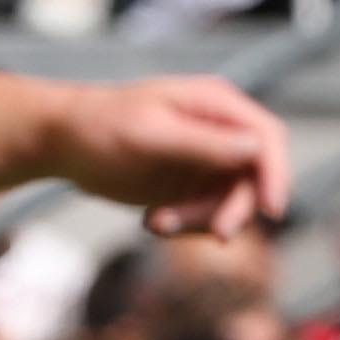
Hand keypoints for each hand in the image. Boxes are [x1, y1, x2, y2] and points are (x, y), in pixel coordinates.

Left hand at [14, 73, 288, 235]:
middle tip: (216, 235)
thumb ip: (204, 142)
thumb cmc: (100, 127)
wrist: (63, 143)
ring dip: (201, 221)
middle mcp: (222, 130)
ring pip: (233, 203)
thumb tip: (256, 148)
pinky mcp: (195, 184)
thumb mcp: (151, 135)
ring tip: (156, 224)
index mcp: (216, 104)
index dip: (276, 174)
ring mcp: (210, 159)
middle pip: (254, 178)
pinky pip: (210, 214)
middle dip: (232, 208)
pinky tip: (152, 221)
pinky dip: (188, 225)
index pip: (267, 138)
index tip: (272, 210)